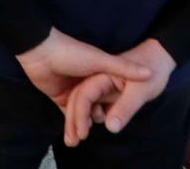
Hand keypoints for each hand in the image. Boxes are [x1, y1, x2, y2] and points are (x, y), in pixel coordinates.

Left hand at [14, 29, 152, 125]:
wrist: (39, 51)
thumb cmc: (72, 53)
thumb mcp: (101, 60)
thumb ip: (124, 68)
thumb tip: (150, 73)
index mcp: (99, 75)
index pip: (111, 95)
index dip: (115, 107)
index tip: (116, 118)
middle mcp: (87, 84)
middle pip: (96, 107)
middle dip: (96, 121)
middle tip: (92, 133)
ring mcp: (73, 91)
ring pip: (83, 113)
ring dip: (83, 125)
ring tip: (81, 138)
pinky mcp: (59, 97)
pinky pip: (69, 114)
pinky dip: (73, 124)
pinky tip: (76, 134)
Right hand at [62, 39, 176, 145]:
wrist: (161, 57)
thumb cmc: (153, 68)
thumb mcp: (141, 90)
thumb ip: (125, 107)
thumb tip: (110, 128)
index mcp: (101, 76)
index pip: (84, 96)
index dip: (80, 115)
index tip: (82, 134)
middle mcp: (96, 79)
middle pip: (78, 100)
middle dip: (73, 121)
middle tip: (71, 142)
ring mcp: (100, 85)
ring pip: (84, 103)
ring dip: (77, 120)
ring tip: (74, 139)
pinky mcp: (106, 91)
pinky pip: (93, 104)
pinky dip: (87, 116)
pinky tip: (87, 128)